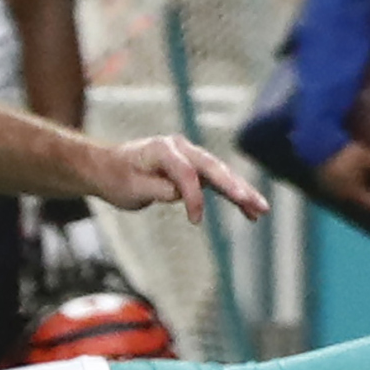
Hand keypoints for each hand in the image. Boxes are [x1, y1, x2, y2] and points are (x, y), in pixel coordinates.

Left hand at [85, 135, 268, 219]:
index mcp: (162, 149)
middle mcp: (180, 147)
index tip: (195, 222)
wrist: (108, 167)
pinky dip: (233, 194)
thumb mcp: (131, 189)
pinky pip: (217, 181)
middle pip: (213, 167)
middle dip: (235, 186)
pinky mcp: (194, 168)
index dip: (193, 197)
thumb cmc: (117, 177)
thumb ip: (158, 189)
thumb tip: (183, 193)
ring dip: (241, 191)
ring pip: (220, 174)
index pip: (186, 173)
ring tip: (261, 210)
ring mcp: (189, 156)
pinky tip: (249, 211)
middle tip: (253, 203)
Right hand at [313, 139, 369, 215]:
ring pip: (356, 195)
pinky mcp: (329, 182)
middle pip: (366, 203)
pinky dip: (358, 183)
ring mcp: (335, 190)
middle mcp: (345, 196)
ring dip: (368, 190)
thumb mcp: (365, 156)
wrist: (314, 150)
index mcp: (355, 193)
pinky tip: (360, 172)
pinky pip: (347, 187)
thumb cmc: (340, 155)